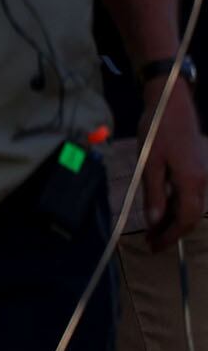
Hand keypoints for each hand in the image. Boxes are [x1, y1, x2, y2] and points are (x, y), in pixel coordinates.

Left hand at [142, 80, 207, 249]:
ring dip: (172, 219)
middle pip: (190, 215)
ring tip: (152, 229)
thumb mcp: (149, 163)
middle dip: (172, 232)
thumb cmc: (157, 131)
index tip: (155, 247)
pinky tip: (160, 208)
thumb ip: (153, 193)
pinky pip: (188, 193)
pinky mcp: (196, 168)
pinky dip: (175, 205)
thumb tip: (154, 221)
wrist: (171, 103)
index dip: (170, 236)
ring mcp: (200, 173)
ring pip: (190, 205)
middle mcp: (201, 180)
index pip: (184, 219)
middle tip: (151, 243)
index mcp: (191, 181)